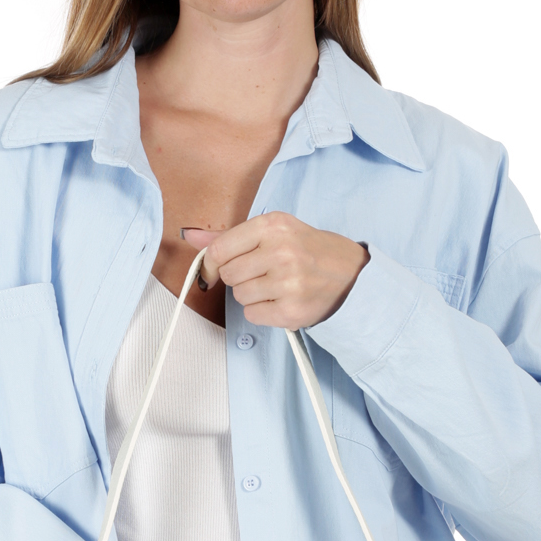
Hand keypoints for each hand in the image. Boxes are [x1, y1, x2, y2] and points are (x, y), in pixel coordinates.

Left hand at [182, 213, 368, 329]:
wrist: (351, 275)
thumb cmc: (308, 250)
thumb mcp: (274, 231)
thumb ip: (229, 236)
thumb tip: (189, 236)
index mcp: (273, 225)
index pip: (220, 249)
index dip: (212, 263)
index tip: (216, 269)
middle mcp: (280, 251)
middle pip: (229, 274)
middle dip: (240, 277)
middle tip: (263, 273)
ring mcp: (287, 283)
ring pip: (239, 296)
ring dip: (251, 295)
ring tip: (275, 286)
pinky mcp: (290, 311)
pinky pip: (252, 315)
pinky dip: (262, 311)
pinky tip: (280, 300)